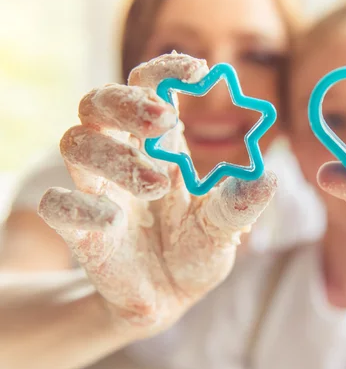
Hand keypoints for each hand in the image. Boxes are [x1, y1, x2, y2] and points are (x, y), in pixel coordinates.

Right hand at [38, 53, 276, 334]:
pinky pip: (55, 203)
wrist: (168, 299)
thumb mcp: (224, 229)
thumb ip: (239, 205)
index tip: (199, 70)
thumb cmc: (196, 253)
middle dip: (127, 103)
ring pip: (75, 142)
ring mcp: (98, 192)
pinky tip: (112, 221)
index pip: (147, 88)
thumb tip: (267, 178)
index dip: (165, 69)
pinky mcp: (79, 230)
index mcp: (161, 149)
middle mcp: (123, 160)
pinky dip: (78, 206)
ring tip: (156, 185)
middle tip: (164, 120)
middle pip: (99, 103)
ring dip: (114, 156)